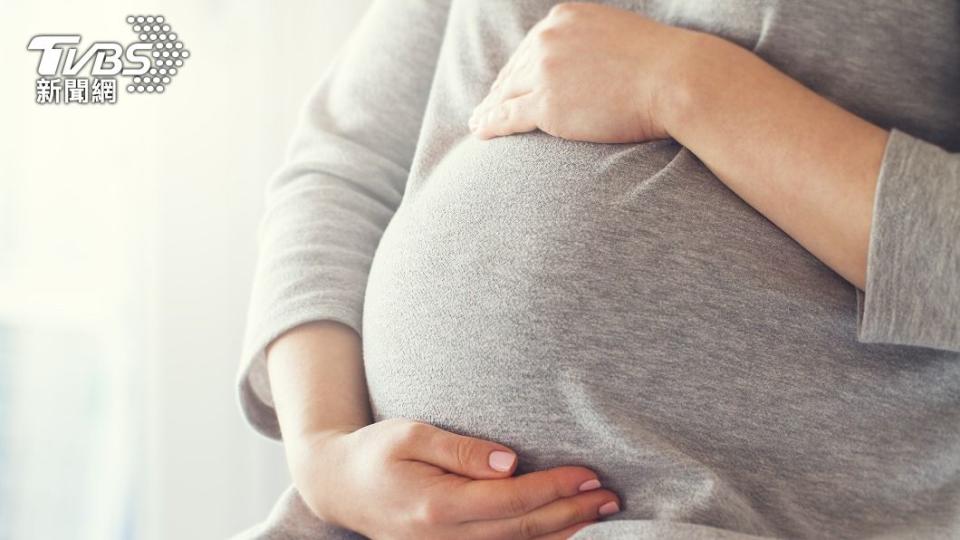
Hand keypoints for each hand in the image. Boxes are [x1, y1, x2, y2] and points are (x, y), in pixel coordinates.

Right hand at [288, 418, 620, 539]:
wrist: (339, 486)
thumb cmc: (376, 451)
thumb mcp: (411, 434)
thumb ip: (460, 450)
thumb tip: (510, 462)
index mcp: (437, 506)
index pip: (511, 502)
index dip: (554, 489)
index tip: (589, 473)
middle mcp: (444, 538)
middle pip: (523, 531)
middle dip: (571, 513)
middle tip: (610, 495)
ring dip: (563, 531)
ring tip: (599, 510)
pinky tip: (564, 529)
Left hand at [469, 2, 694, 142]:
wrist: (677, 79)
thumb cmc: (660, 64)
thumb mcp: (616, 36)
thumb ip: (589, 44)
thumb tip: (581, 63)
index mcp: (562, 18)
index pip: (530, 48)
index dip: (516, 71)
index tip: (506, 85)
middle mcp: (547, 39)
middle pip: (514, 71)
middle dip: (499, 91)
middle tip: (485, 108)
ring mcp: (544, 72)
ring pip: (505, 94)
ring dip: (488, 110)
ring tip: (478, 123)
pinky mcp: (547, 105)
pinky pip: (508, 116)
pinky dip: (490, 124)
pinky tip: (480, 131)